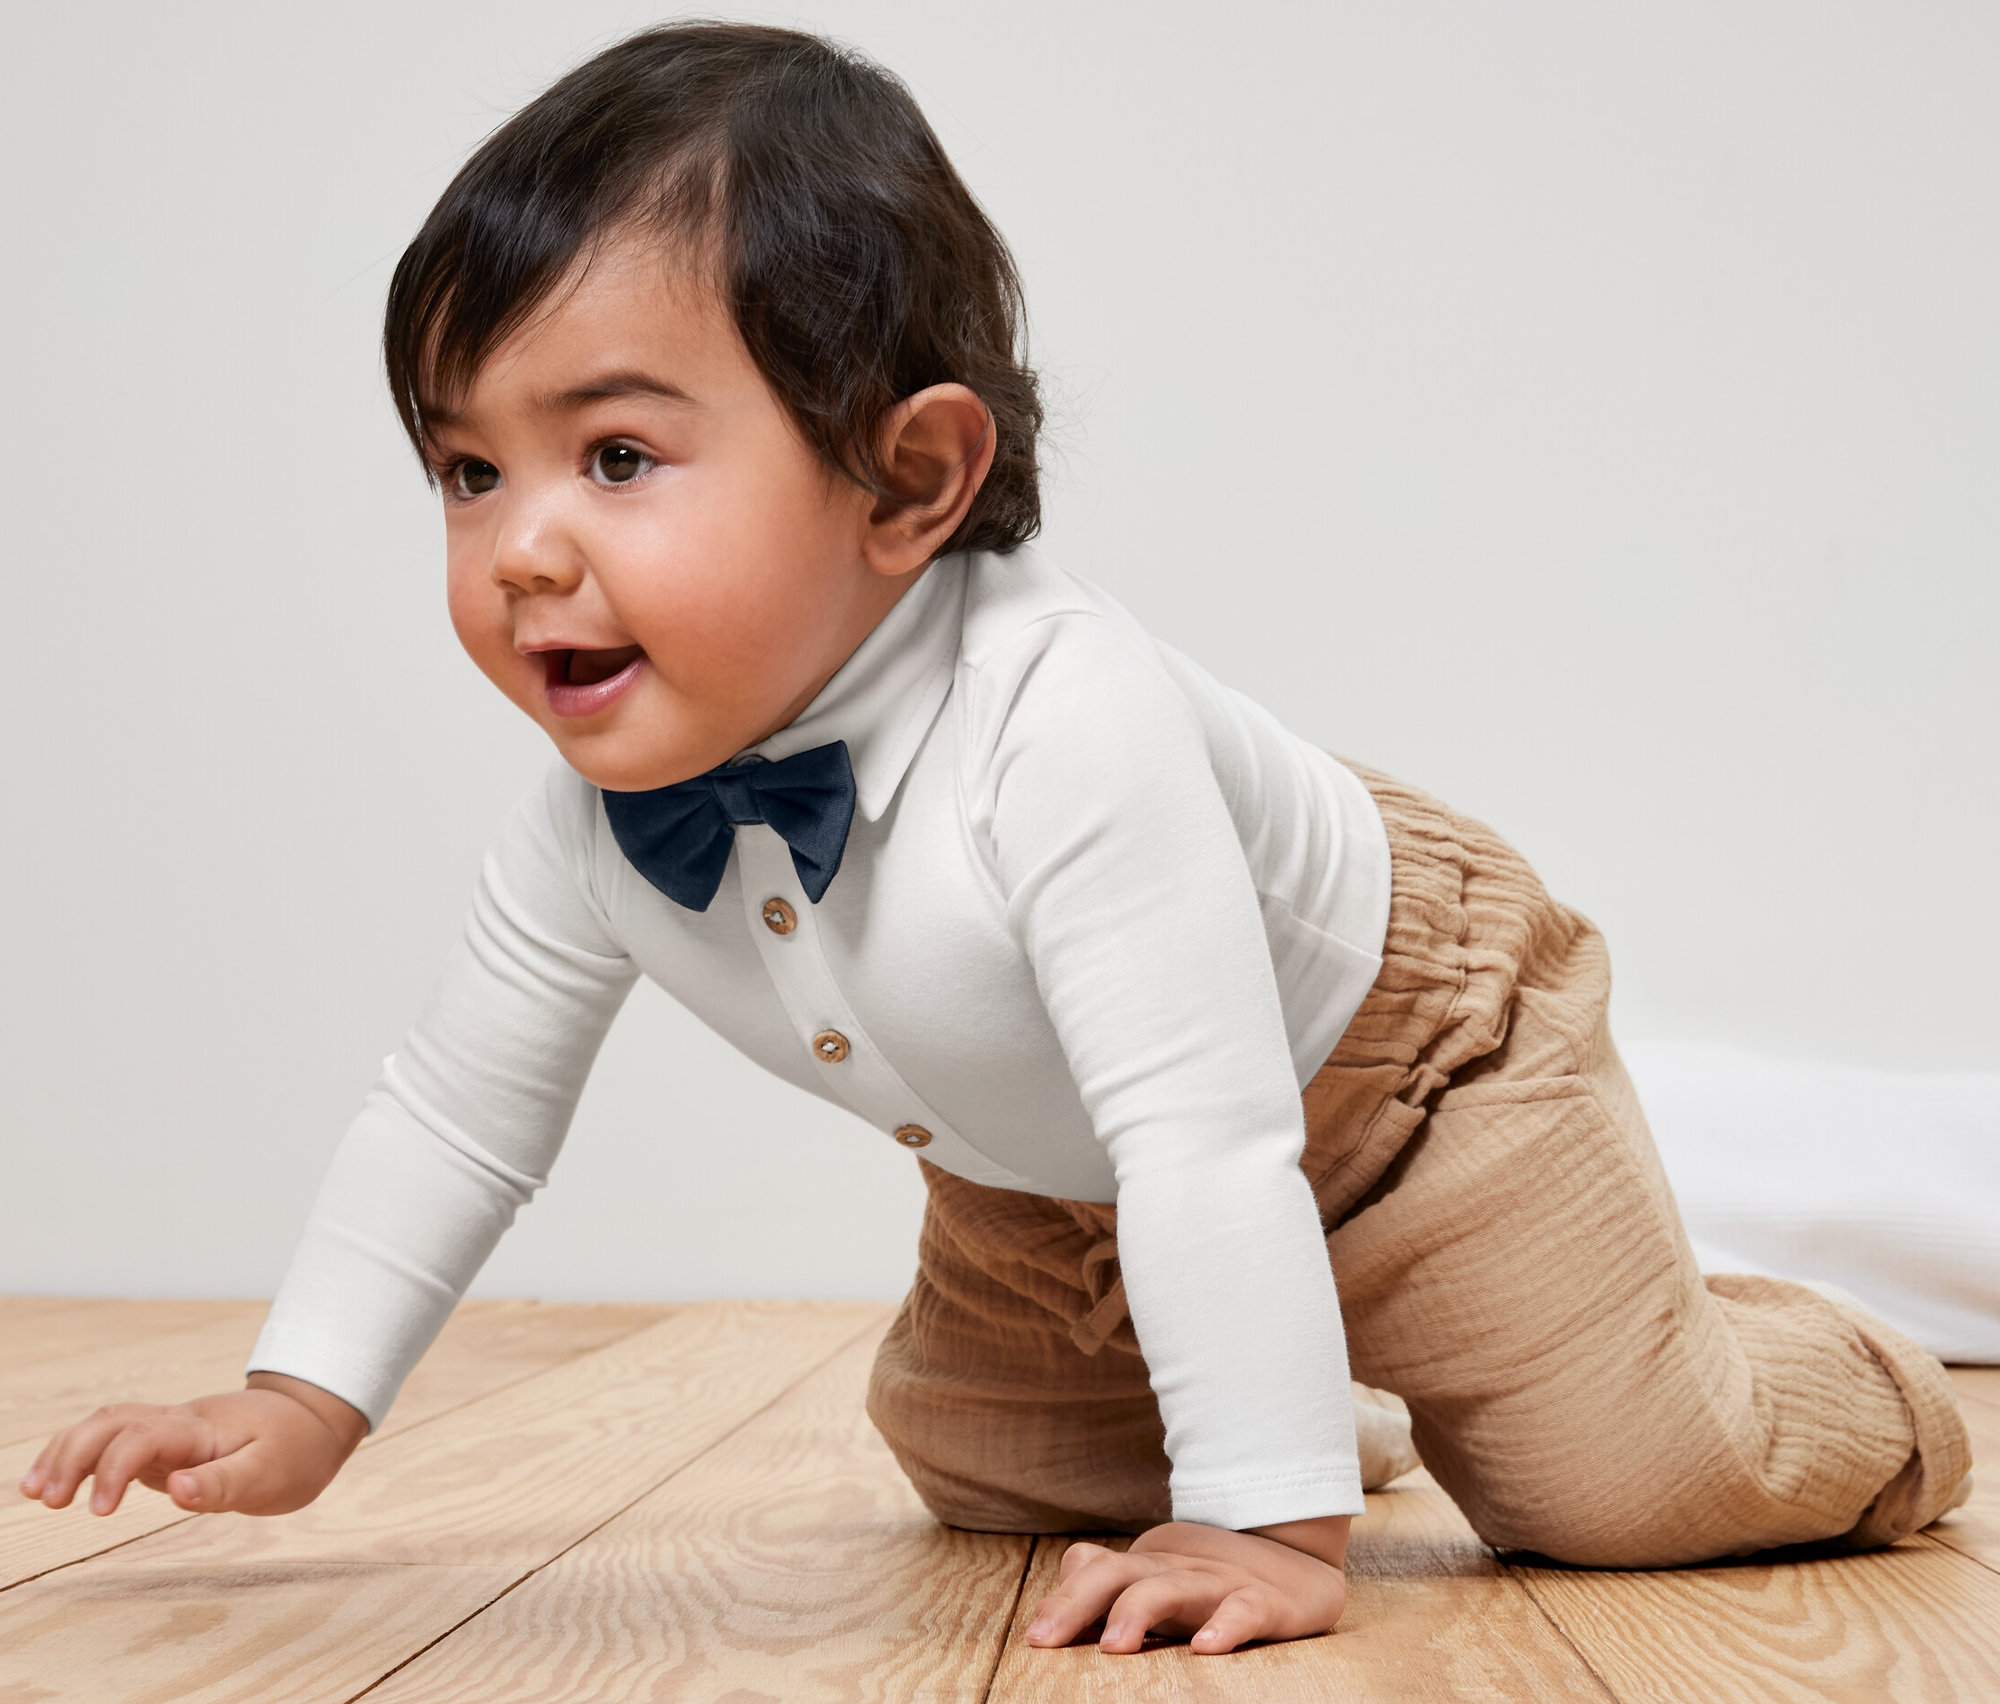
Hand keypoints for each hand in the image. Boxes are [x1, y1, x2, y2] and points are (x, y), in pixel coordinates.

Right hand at [17, 1373, 367, 1517]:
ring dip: (67, 1452)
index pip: (142, 1437)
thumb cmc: (295, 1450)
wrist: (313, 1422)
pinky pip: (115, 1441)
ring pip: (107, 1424)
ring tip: (35, 1493)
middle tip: (46, 1498)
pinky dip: (82, 1456)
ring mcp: (170, 1430)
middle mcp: (178, 1423)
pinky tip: (59, 1483)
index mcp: (201, 1429)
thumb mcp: (271, 1474)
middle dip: (71, 1454)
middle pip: (111, 1420)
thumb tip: (175, 1490)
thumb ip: (223, 1484)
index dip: (113, 1469)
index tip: (98, 1512)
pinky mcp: (166, 1444)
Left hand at [1025, 1516, 1350, 1654]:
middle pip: (1120, 1573)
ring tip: (1112, 1645)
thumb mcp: (1157, 1581)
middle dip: (1079, 1602)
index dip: (1064, 1600)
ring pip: (1175, 1587)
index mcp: (1150, 1567)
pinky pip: (1245, 1609)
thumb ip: (1107, 1590)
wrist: (1300, 1560)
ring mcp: (1222, 1581)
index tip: (1037, 1637)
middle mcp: (1179, 1569)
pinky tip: (1207, 1647)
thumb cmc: (1212, 1582)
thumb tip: (1049, 1612)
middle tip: (1046, 1639)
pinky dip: (1227, 1624)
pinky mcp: (1268, 1601)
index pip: (1097, 1570)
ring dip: (1139, 1611)